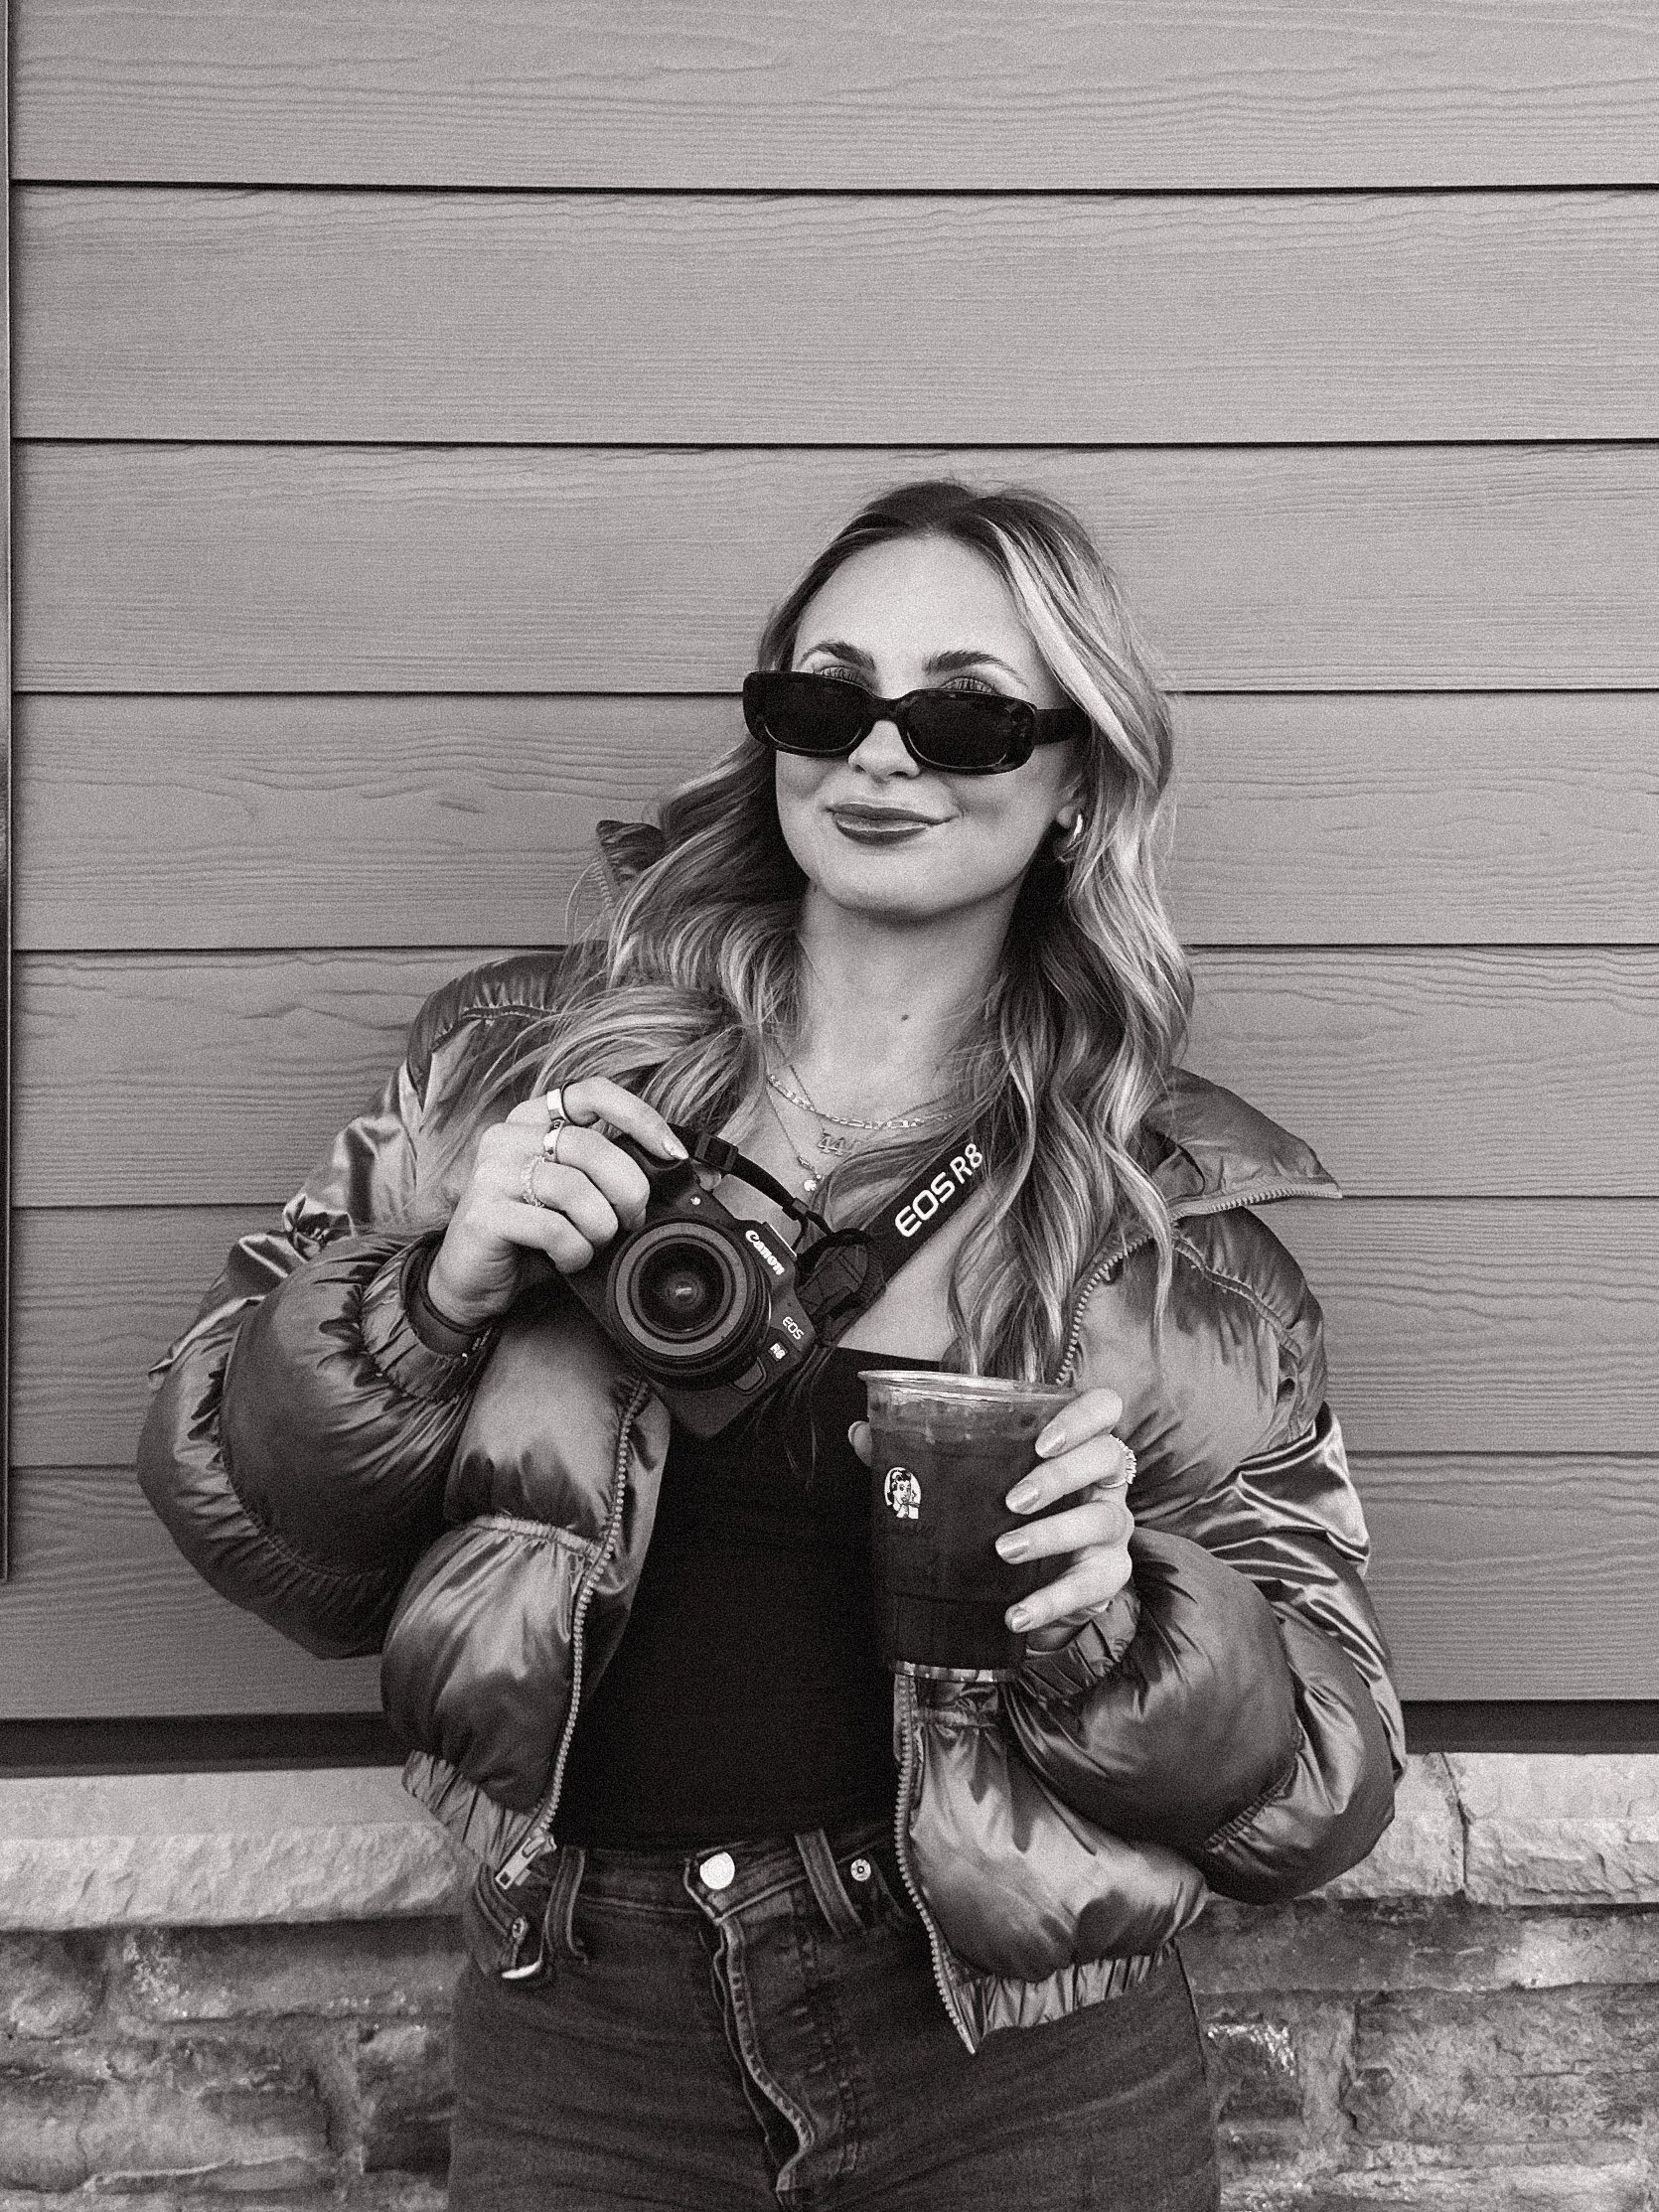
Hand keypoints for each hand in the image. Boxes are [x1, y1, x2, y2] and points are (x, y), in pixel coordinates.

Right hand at [426, 1076, 687, 1331]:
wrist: (470, 1281)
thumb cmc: (531, 1236)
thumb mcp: (578, 1197)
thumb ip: (616, 1175)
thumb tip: (693, 1171)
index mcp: (535, 1119)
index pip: (594, 1092)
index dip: (640, 1117)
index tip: (671, 1154)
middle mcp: (509, 1135)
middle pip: (594, 1148)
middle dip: (628, 1192)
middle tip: (630, 1220)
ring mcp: (492, 1171)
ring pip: (576, 1190)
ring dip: (599, 1229)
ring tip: (590, 1244)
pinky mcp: (484, 1212)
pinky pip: (554, 1229)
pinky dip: (574, 1252)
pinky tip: (565, 1258)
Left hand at [848, 1384, 1135, 1654]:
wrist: (1022, 1589)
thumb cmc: (998, 1518)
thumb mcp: (963, 1485)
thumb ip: (915, 1454)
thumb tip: (861, 1431)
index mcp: (1072, 1444)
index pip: (1103, 1408)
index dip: (1081, 1417)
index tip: (1041, 1440)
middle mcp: (1102, 1481)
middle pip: (1107, 1456)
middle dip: (1061, 1475)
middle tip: (1012, 1500)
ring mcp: (1111, 1527)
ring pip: (1103, 1519)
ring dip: (1053, 1533)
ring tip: (1004, 1550)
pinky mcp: (1110, 1575)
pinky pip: (1094, 1585)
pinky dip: (1053, 1600)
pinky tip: (1017, 1613)